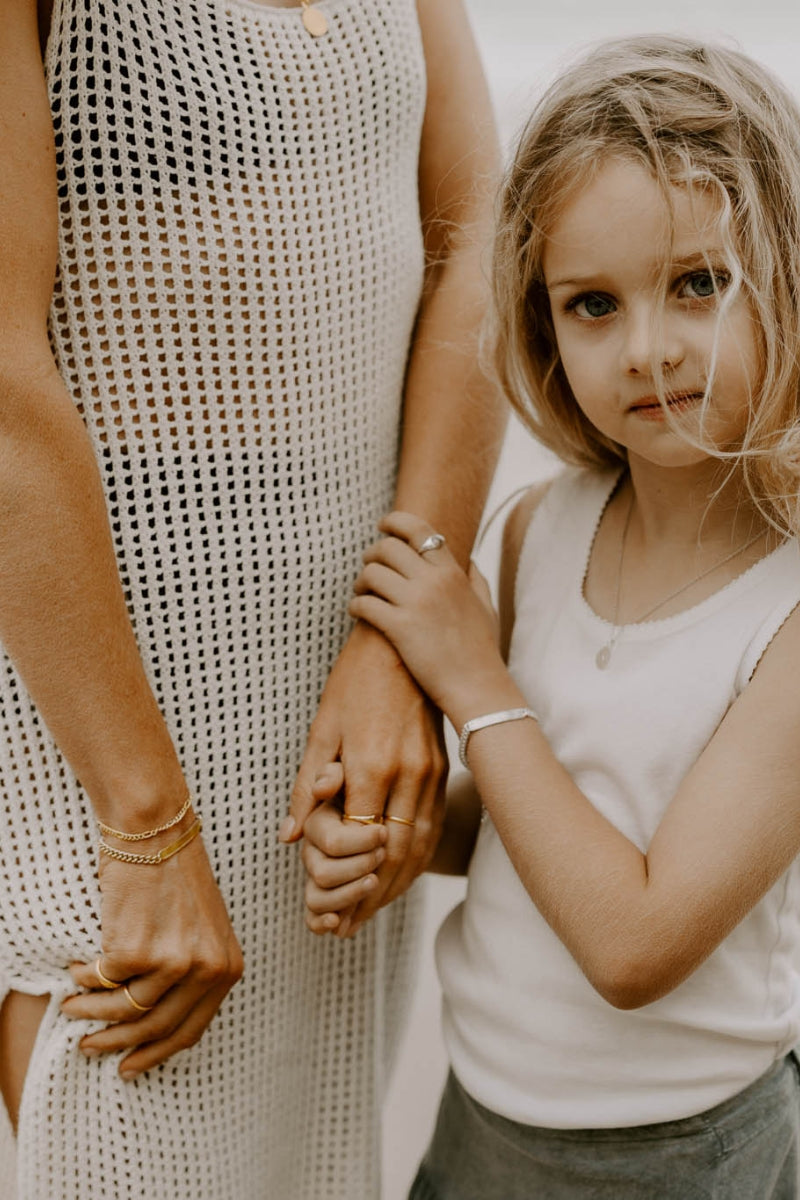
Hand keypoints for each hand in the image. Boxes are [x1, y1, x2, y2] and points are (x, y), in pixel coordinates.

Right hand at [60, 834, 242, 1079]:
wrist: (156, 832)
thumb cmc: (175, 875)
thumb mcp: (205, 928)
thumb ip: (193, 972)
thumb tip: (155, 1021)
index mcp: (227, 967)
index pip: (190, 1029)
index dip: (157, 1053)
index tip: (132, 1065)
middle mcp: (206, 969)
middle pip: (155, 1028)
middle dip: (118, 1044)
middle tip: (91, 1047)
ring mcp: (172, 962)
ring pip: (122, 1010)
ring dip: (91, 1013)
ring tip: (72, 1008)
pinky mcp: (136, 951)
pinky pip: (101, 981)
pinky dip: (84, 979)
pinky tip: (78, 968)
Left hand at [282, 620, 446, 930]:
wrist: (402, 644)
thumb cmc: (355, 681)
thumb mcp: (322, 728)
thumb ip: (307, 786)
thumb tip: (290, 837)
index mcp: (373, 765)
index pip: (360, 842)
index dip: (344, 883)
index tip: (330, 913)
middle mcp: (409, 774)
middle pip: (395, 854)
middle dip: (372, 897)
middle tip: (348, 927)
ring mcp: (431, 772)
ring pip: (420, 845)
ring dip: (397, 885)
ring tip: (372, 912)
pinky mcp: (442, 768)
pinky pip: (433, 825)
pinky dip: (418, 858)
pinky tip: (402, 875)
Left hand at [349, 512, 509, 723]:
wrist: (478, 687)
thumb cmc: (482, 652)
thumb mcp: (486, 607)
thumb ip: (476, 580)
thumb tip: (469, 560)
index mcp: (454, 573)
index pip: (420, 529)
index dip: (395, 521)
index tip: (383, 525)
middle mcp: (434, 582)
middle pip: (388, 548)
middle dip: (372, 555)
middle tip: (368, 568)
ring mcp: (416, 604)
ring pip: (371, 573)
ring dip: (360, 581)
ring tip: (362, 593)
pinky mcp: (400, 628)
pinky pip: (364, 604)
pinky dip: (355, 606)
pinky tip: (357, 613)